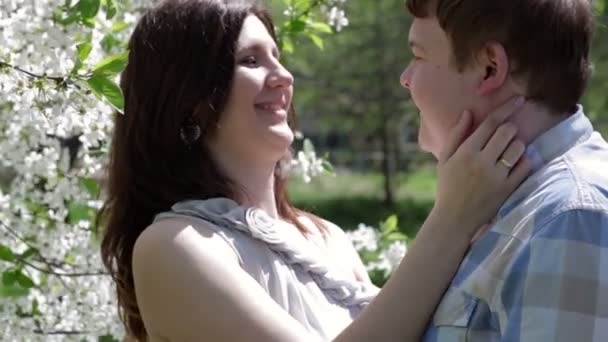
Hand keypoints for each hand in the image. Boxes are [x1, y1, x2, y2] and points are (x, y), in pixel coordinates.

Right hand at [432, 96, 529, 239]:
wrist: (454, 219)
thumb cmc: (447, 187)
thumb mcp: (445, 160)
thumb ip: (456, 135)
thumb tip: (468, 112)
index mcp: (466, 152)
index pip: (490, 124)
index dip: (506, 108)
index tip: (519, 99)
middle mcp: (482, 162)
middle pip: (507, 132)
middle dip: (510, 129)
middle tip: (506, 134)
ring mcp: (496, 176)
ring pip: (518, 148)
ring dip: (517, 145)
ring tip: (508, 152)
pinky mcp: (508, 189)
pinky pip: (525, 167)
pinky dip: (523, 162)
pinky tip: (514, 165)